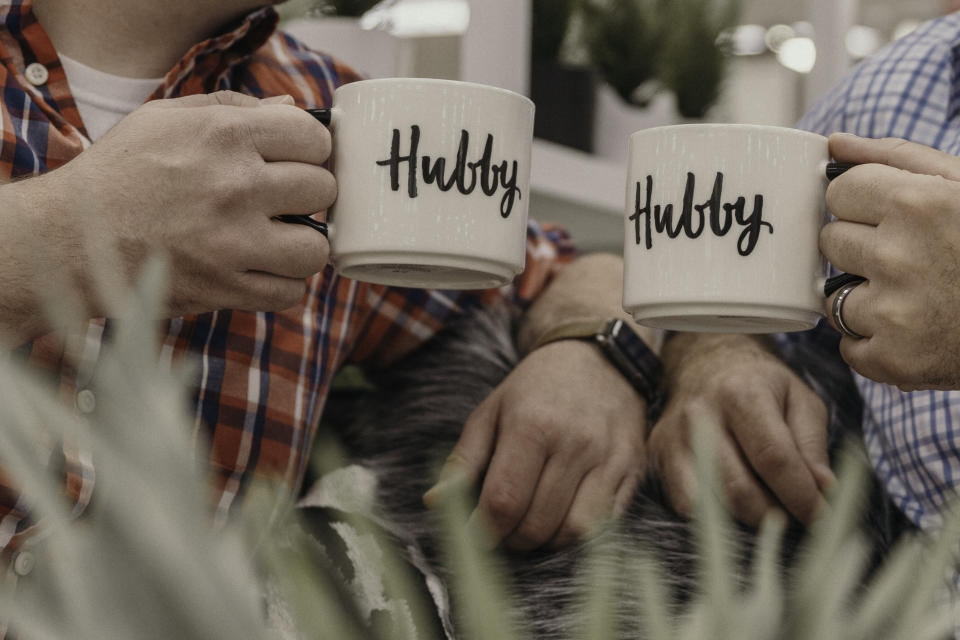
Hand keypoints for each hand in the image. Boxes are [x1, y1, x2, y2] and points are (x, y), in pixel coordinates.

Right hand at [45, 90, 333, 316]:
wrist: (72, 239)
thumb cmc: (121, 174)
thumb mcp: (166, 119)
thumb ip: (233, 108)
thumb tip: (290, 111)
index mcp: (224, 136)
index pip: (313, 137)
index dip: (310, 149)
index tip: (297, 160)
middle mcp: (236, 186)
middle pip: (323, 190)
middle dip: (309, 194)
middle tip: (285, 200)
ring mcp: (234, 242)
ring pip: (316, 247)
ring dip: (302, 244)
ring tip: (279, 239)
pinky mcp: (227, 288)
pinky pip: (290, 293)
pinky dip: (281, 284)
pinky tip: (260, 269)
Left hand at [424, 339, 645, 549]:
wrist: (597, 360)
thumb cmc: (535, 388)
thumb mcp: (491, 412)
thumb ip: (463, 461)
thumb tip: (435, 503)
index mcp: (532, 425)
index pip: (503, 500)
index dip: (482, 531)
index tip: (473, 536)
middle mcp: (574, 443)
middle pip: (537, 524)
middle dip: (511, 540)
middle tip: (501, 532)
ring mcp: (608, 459)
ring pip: (575, 532)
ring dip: (546, 543)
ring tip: (530, 526)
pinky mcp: (631, 471)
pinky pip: (606, 524)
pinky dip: (579, 535)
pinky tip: (561, 518)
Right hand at [650, 333, 831, 527]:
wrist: (704, 361)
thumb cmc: (760, 383)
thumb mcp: (800, 399)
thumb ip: (813, 444)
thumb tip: (824, 489)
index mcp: (741, 393)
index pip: (774, 459)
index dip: (801, 496)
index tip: (820, 515)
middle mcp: (700, 415)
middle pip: (739, 490)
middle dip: (774, 515)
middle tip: (794, 515)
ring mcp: (673, 436)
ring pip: (709, 504)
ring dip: (745, 518)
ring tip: (766, 506)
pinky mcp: (658, 453)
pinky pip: (685, 504)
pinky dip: (714, 514)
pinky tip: (733, 500)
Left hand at [821, 133, 959, 389]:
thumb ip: (898, 158)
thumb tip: (835, 144)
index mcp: (918, 203)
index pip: (838, 193)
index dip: (865, 204)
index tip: (894, 218)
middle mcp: (899, 256)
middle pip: (831, 242)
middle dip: (863, 249)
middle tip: (913, 261)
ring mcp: (894, 313)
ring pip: (834, 297)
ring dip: (865, 300)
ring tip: (918, 299)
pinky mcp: (894, 360)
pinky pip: (849, 346)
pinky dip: (877, 345)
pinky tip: (918, 334)